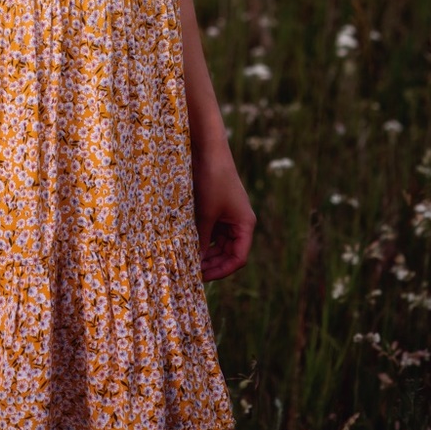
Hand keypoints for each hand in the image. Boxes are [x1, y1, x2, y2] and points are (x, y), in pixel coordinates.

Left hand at [192, 147, 255, 281]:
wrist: (208, 151)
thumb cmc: (212, 181)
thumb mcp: (205, 214)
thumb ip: (201, 239)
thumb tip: (193, 263)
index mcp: (245, 225)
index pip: (238, 258)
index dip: (222, 271)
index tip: (202, 278)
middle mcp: (239, 222)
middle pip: (228, 252)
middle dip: (212, 263)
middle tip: (191, 272)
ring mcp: (227, 215)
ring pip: (218, 243)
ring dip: (204, 252)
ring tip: (186, 260)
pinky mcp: (215, 207)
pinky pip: (210, 230)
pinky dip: (200, 238)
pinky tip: (185, 244)